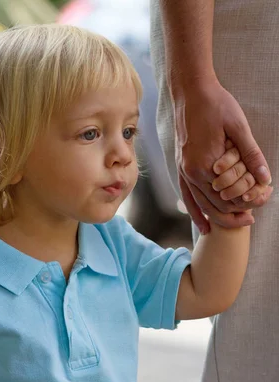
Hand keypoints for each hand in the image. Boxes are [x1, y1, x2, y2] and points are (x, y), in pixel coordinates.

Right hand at [174, 79, 271, 232]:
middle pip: (214, 206)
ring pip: (201, 206)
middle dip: (233, 215)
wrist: (190, 91)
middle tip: (251, 220)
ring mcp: (183, 171)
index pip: (227, 196)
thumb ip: (251, 154)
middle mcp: (191, 173)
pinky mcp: (181, 167)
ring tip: (236, 223)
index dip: (245, 203)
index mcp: (205, 164)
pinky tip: (204, 225)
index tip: (261, 203)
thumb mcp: (238, 126)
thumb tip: (266, 178)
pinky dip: (196, 213)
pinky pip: (187, 197)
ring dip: (217, 218)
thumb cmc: (215, 105)